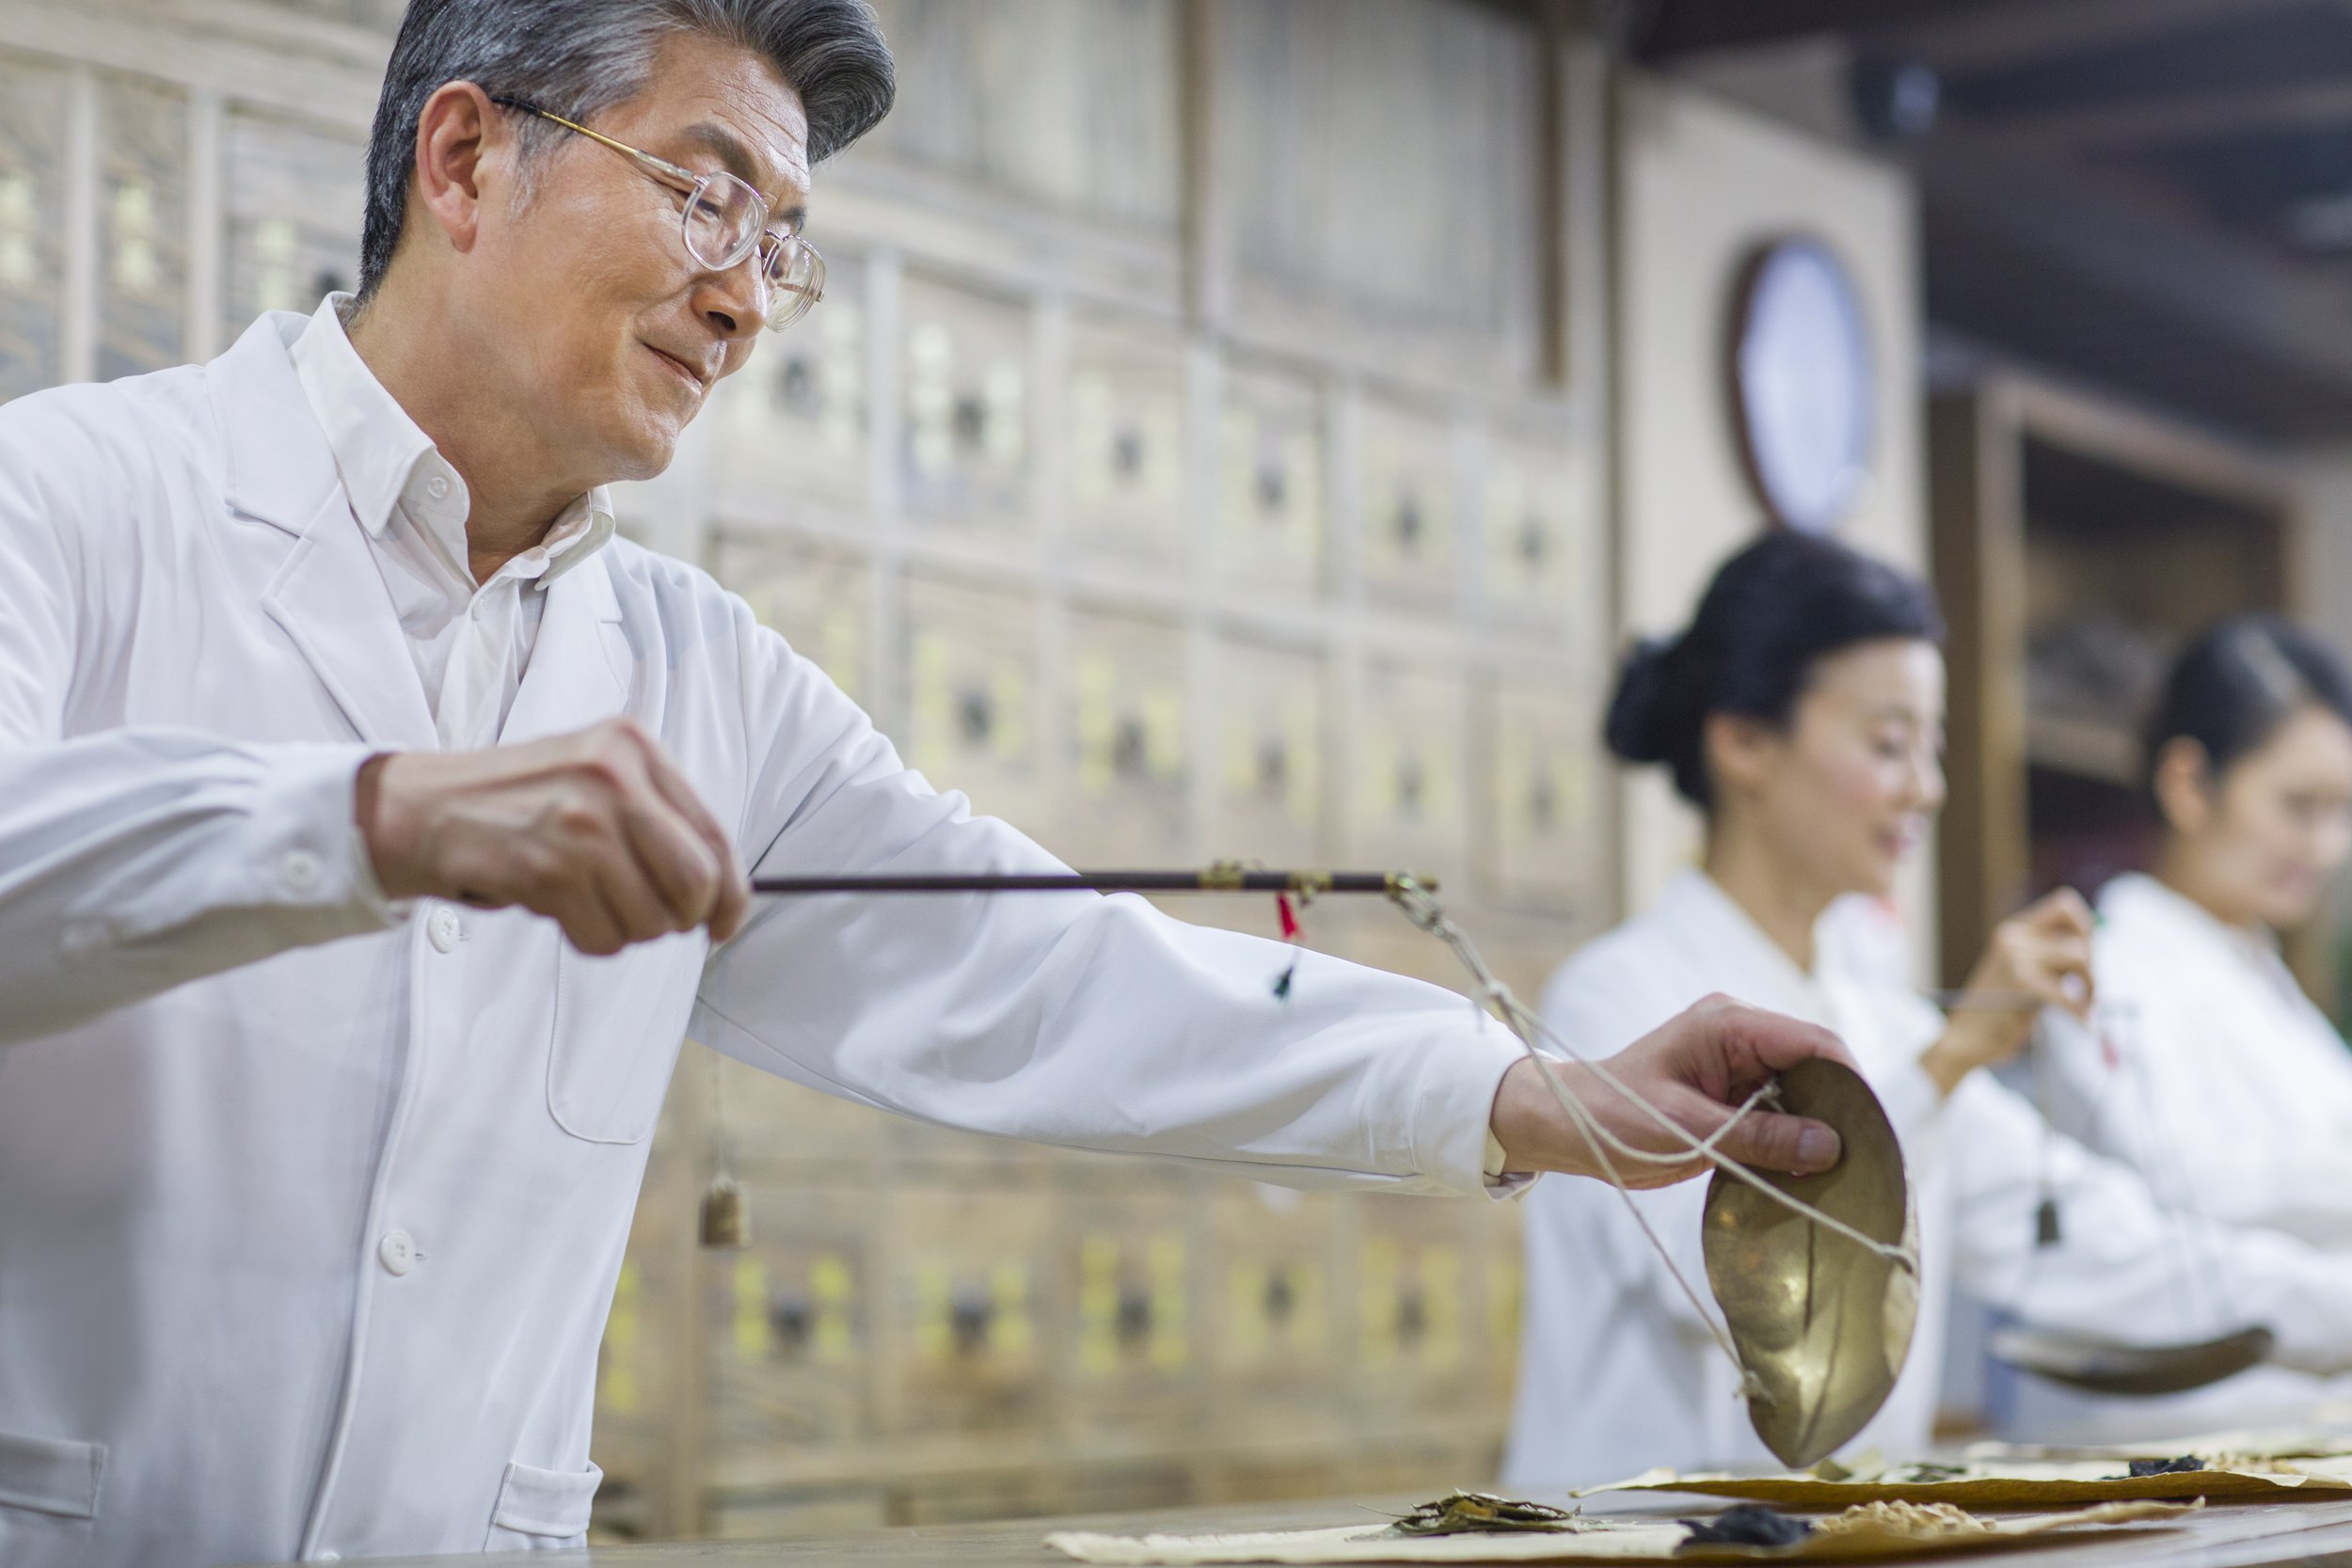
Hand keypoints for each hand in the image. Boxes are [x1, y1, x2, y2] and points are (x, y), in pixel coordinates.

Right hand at [355, 719, 750, 955]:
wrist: (420, 808)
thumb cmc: (516, 801)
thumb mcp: (594, 777)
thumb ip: (657, 820)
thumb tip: (721, 894)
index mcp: (634, 747)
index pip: (715, 835)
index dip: (731, 894)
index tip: (725, 922)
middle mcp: (614, 776)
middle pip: (695, 883)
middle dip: (679, 917)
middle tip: (647, 918)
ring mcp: (579, 820)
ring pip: (650, 919)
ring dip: (621, 928)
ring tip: (581, 897)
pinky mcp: (546, 866)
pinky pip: (603, 938)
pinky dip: (586, 938)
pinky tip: (555, 905)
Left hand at [1489, 995, 1856, 1187]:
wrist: (1568, 1125)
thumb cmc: (1614, 1117)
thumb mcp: (1687, 1131)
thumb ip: (1759, 1138)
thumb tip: (1830, 1146)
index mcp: (1729, 1024)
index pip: (1815, 1042)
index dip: (1851, 1082)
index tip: (1872, 1130)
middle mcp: (1741, 1033)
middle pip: (1818, 1064)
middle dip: (1842, 1107)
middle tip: (1867, 1158)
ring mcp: (1739, 1061)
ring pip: (1805, 1088)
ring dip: (1821, 1125)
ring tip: (1845, 1169)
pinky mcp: (1734, 1091)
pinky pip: (1781, 1108)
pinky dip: (1796, 1136)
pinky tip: (1809, 1169)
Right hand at [1920, 887, 2094, 1093]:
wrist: (1965, 1038)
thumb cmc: (1997, 1010)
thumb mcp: (2019, 970)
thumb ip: (2047, 955)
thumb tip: (2093, 948)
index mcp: (2014, 930)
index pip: (2064, 905)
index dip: (2084, 928)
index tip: (2084, 956)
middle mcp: (2014, 937)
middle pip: (2080, 934)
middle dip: (2093, 964)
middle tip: (2089, 990)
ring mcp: (2017, 958)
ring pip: (2080, 956)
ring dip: (2091, 985)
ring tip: (2086, 1006)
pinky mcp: (2023, 984)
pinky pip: (2070, 995)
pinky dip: (2081, 1013)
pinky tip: (2082, 1024)